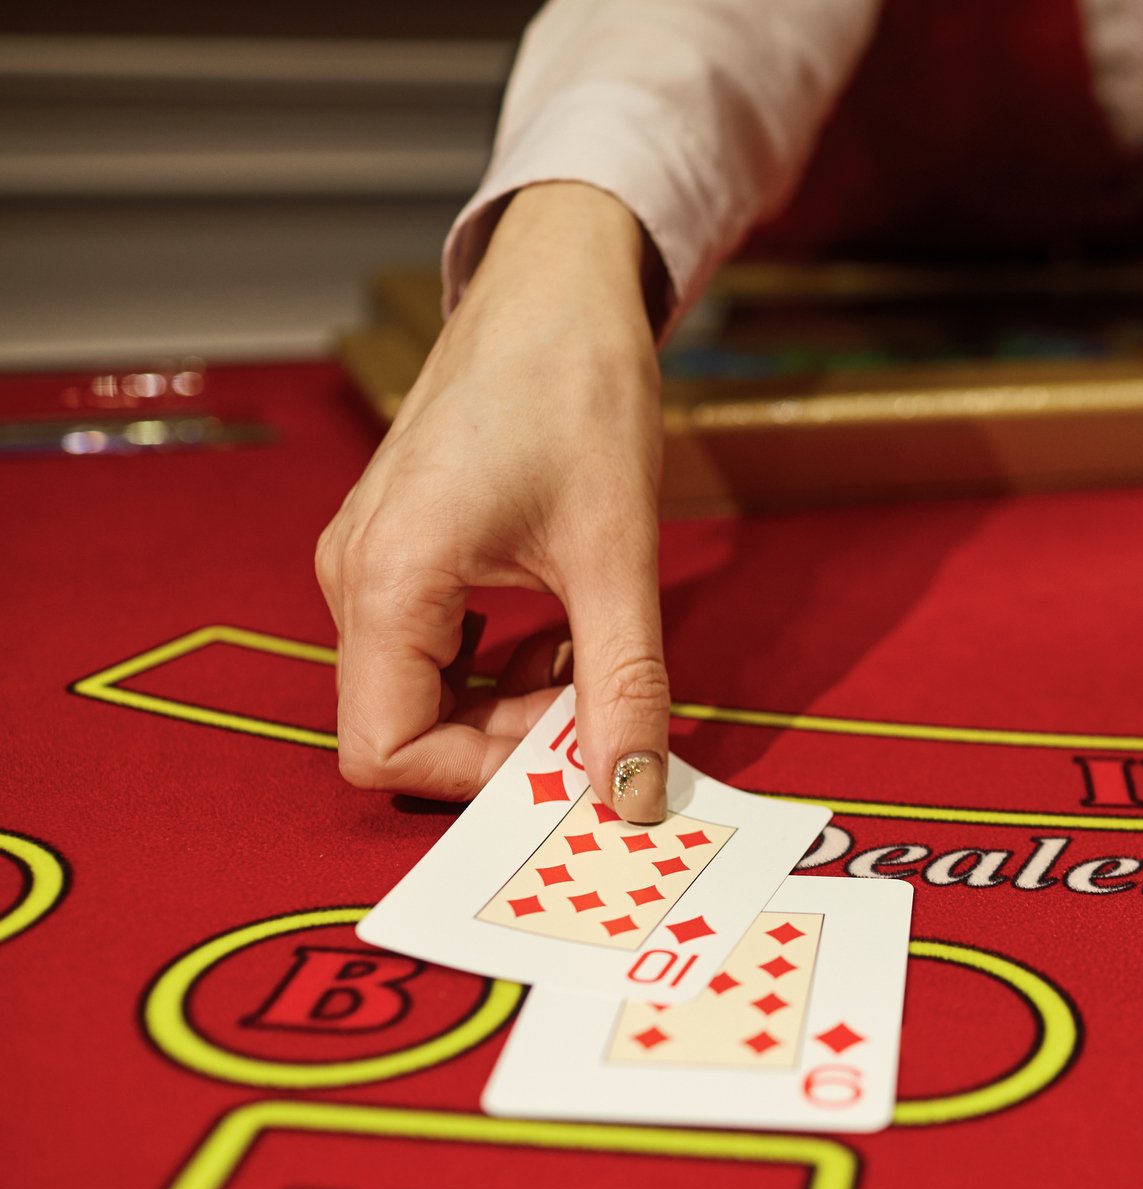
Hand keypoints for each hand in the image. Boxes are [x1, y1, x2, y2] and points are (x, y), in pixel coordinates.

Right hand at [316, 182, 671, 819]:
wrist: (558, 285)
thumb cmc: (576, 389)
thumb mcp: (618, 554)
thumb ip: (624, 685)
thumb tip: (634, 795)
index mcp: (383, 580)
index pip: (385, 751)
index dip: (481, 778)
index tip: (573, 758)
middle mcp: (354, 578)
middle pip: (405, 726)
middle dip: (508, 740)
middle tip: (602, 709)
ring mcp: (370, 562)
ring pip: (425, 692)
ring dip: (513, 703)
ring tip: (592, 654)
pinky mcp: (400, 550)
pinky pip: (435, 649)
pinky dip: (504, 664)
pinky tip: (566, 629)